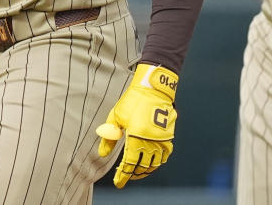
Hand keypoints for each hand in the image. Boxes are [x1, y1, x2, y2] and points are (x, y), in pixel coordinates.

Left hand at [96, 63, 177, 188]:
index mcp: (136, 136)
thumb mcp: (116, 117)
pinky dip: (157, 162)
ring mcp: (162, 140)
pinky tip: (151, 162)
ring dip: (145, 170)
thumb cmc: (132, 101)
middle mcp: (150, 141)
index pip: (129, 164)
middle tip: (125, 175)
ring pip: (154, 164)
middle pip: (142, 166)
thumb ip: (109, 137)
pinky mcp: (168, 136)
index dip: (123, 176)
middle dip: (132, 174)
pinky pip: (164, 156)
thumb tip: (103, 154)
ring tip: (136, 172)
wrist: (153, 89)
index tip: (118, 183)